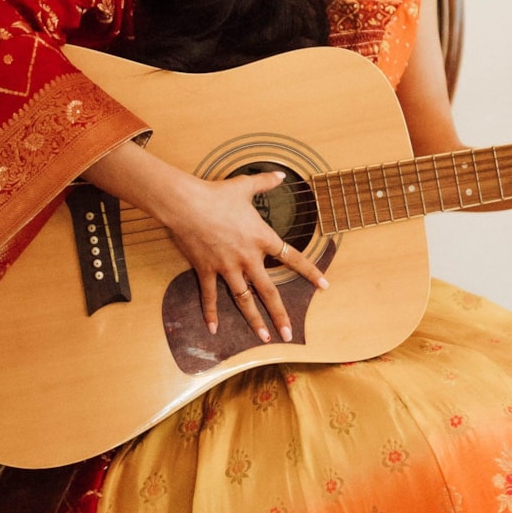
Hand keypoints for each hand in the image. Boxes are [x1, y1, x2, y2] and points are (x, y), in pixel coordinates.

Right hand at [156, 168, 328, 341]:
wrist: (187, 203)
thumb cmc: (216, 194)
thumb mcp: (244, 186)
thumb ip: (265, 182)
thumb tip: (280, 174)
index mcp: (261, 238)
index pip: (292, 258)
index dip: (310, 272)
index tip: (324, 286)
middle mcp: (248, 258)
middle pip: (269, 291)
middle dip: (280, 314)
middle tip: (289, 333)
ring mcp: (227, 267)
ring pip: (244, 299)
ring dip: (254, 320)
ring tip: (263, 338)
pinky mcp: (206, 270)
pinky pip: (210, 295)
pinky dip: (211, 312)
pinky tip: (213, 329)